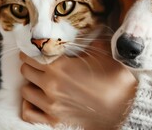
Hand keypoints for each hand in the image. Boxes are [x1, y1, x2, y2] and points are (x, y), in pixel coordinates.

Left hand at [19, 40, 136, 128]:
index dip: (32, 49)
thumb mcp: (103, 53)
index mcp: (60, 66)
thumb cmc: (116, 80)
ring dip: (31, 83)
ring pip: (25, 90)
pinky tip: (37, 99)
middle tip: (40, 63)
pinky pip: (27, 112)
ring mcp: (50, 105)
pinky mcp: (54, 121)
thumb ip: (90, 40)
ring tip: (40, 81)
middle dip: (31, 64)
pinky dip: (29, 105)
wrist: (126, 108)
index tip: (36, 48)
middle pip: (26, 69)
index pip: (32, 54)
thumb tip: (86, 31)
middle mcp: (51, 85)